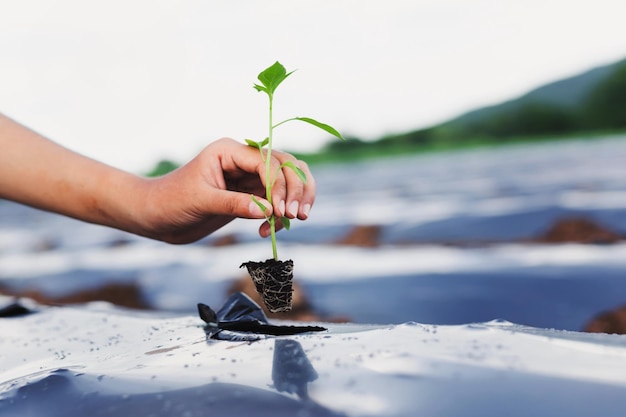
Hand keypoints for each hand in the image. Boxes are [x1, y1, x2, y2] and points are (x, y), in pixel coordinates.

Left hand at [135, 138, 315, 243]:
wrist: (155, 217)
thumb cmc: (170, 202)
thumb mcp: (201, 202)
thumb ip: (234, 205)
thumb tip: (269, 211)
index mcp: (229, 151)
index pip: (268, 161)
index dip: (280, 185)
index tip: (280, 211)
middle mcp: (242, 160)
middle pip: (286, 166)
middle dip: (295, 189)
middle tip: (296, 216)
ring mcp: (247, 178)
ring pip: (286, 181)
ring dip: (294, 199)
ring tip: (294, 220)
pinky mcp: (248, 196)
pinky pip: (274, 201)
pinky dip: (279, 215)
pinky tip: (267, 230)